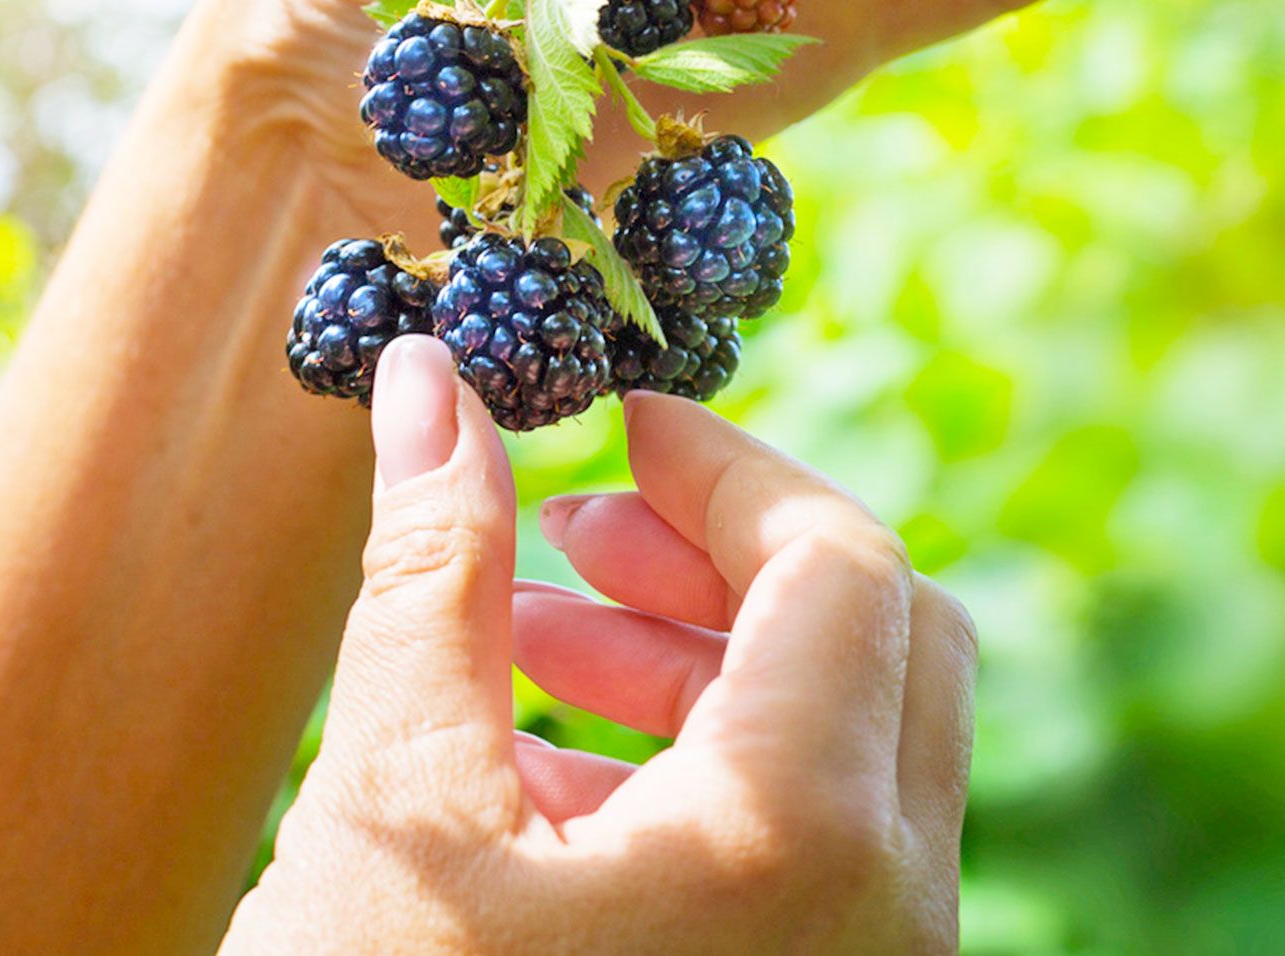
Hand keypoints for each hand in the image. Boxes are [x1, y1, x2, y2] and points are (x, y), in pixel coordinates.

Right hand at [222, 335, 975, 953]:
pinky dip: (714, 766)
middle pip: (878, 632)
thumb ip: (431, 571)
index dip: (720, 467)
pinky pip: (822, 843)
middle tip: (576, 530)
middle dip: (723, 556)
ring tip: (530, 636)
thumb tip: (433, 381)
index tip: (607, 427)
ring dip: (706, 658)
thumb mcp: (395, 807)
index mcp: (804, 837)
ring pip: (854, 739)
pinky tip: (553, 769)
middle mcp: (889, 910)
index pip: (836, 558)